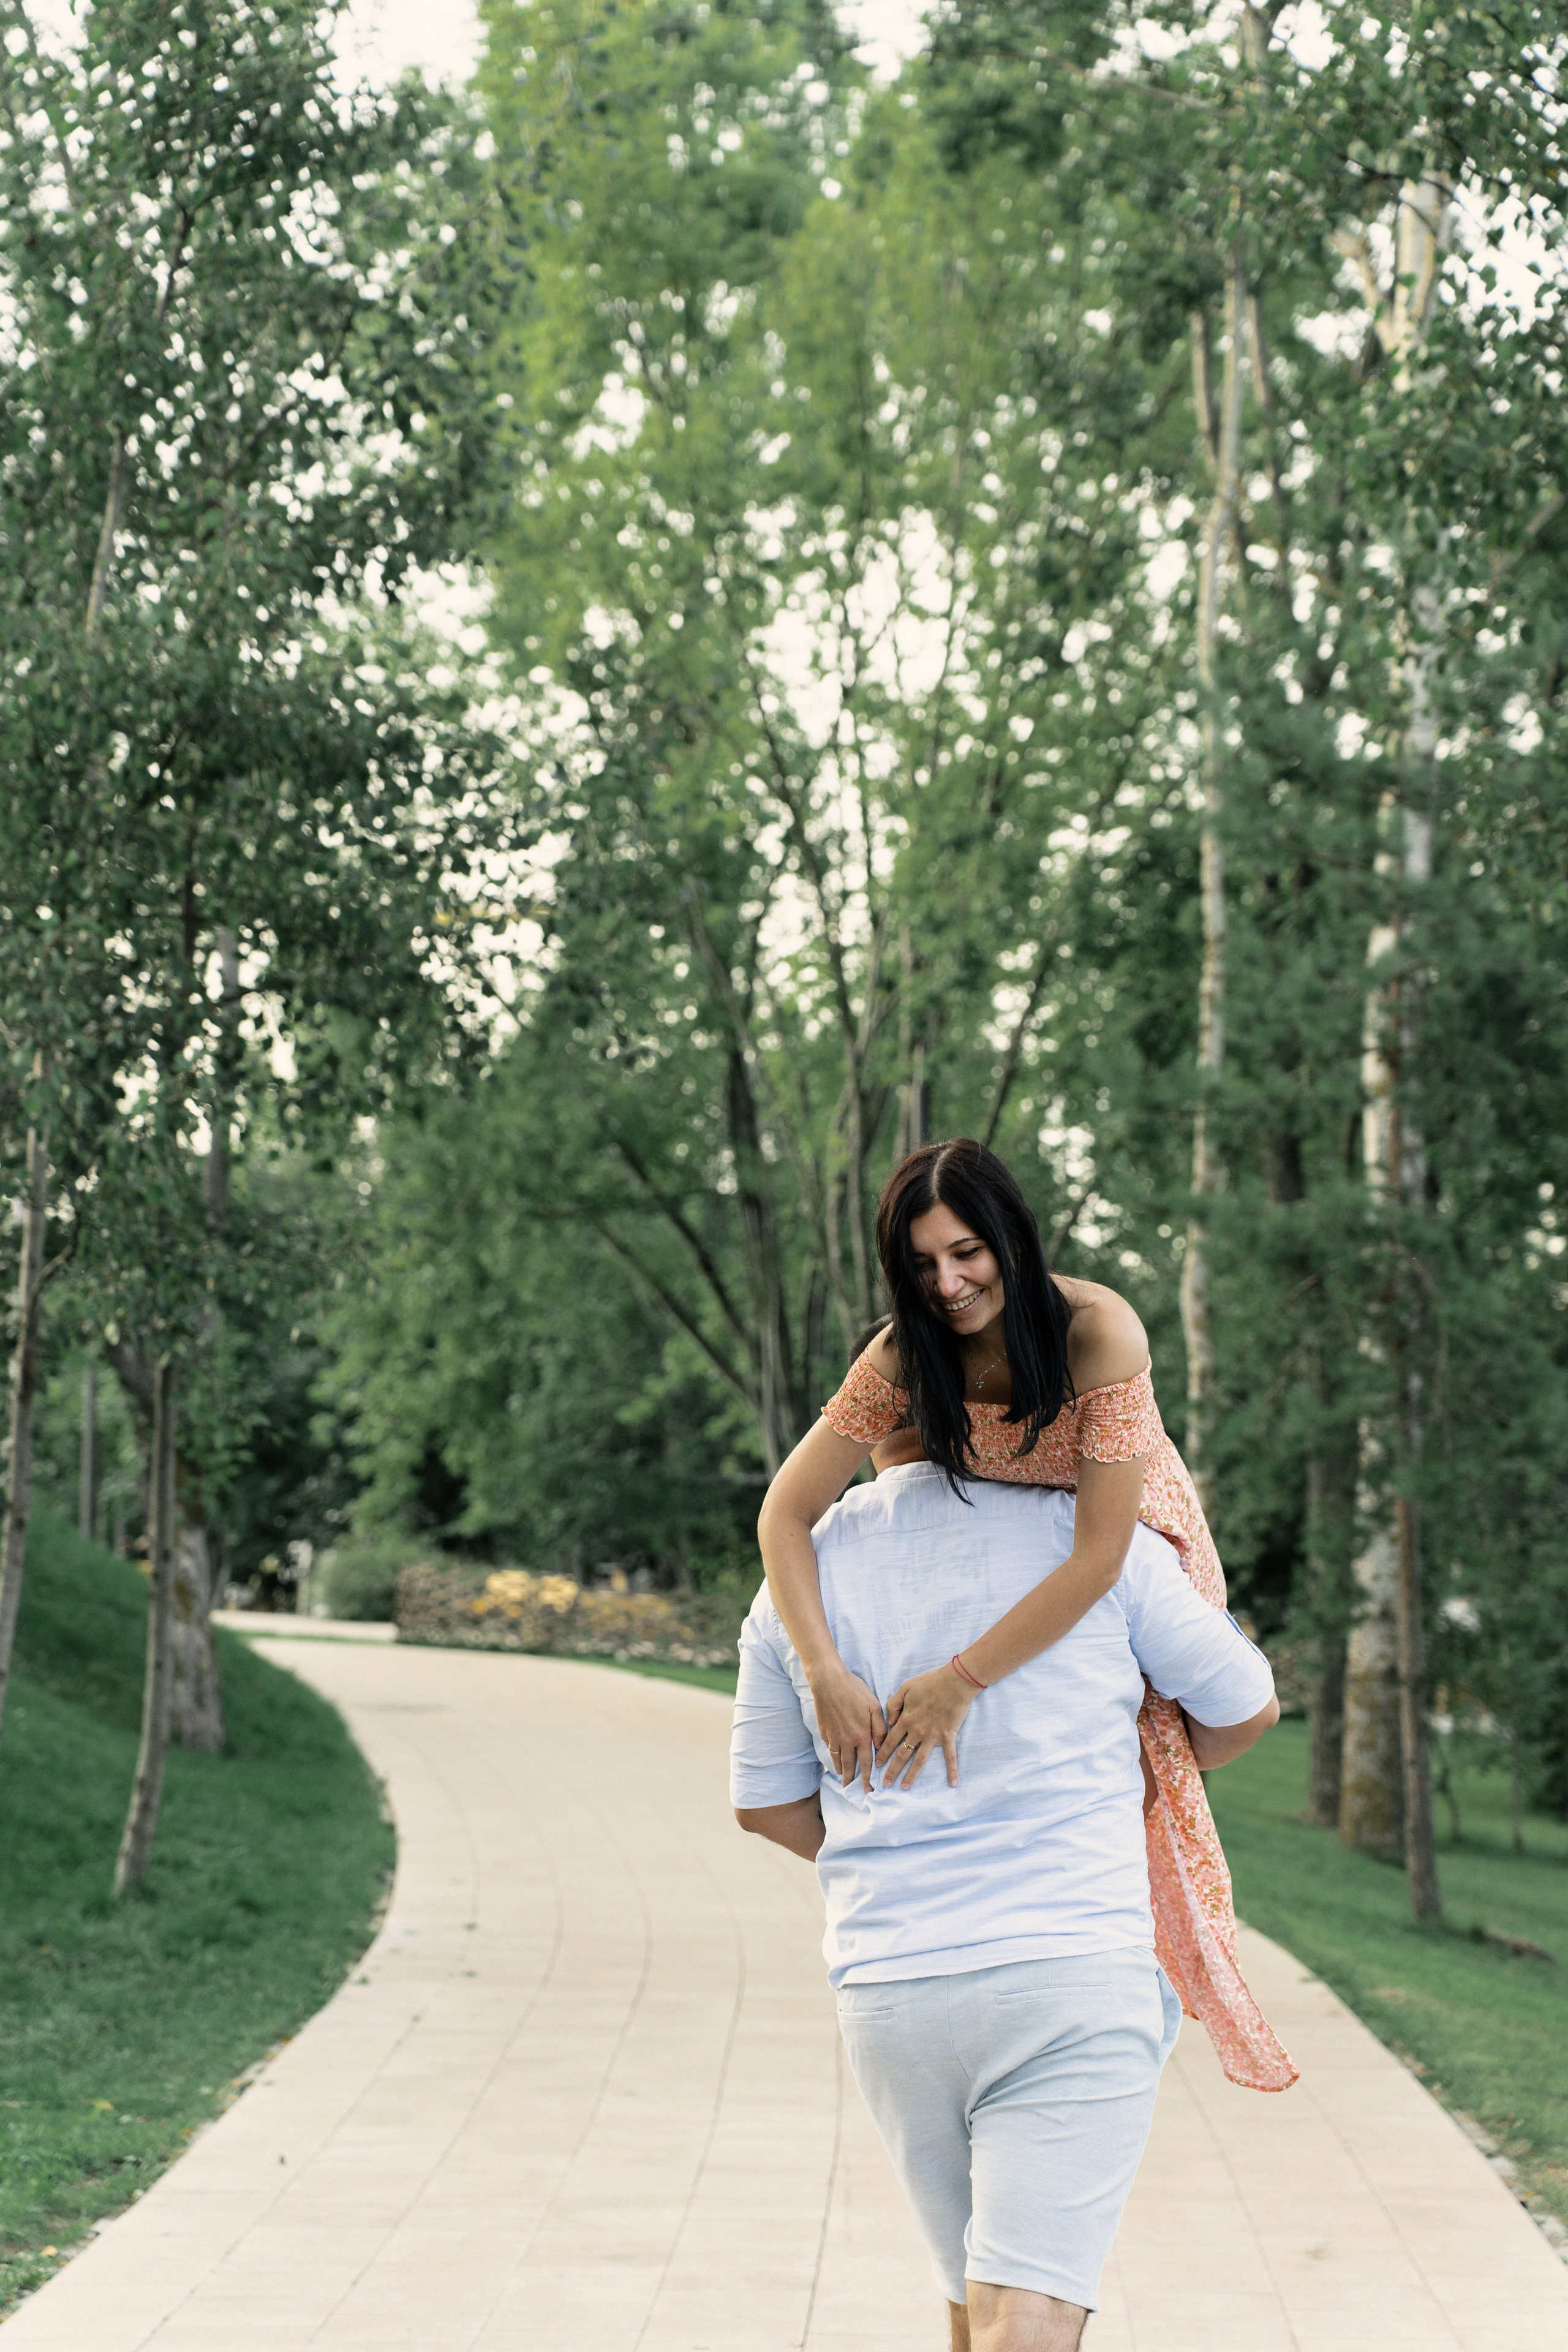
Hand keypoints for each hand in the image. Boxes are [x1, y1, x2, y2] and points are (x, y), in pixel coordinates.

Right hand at [807, 1656, 887, 1790]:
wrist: (828, 1682)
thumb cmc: (854, 1691)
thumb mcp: (874, 1706)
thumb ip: (879, 1728)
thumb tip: (881, 1747)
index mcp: (861, 1735)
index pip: (867, 1762)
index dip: (868, 1777)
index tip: (869, 1789)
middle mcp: (846, 1740)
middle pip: (850, 1765)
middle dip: (852, 1779)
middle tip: (852, 1789)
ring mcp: (833, 1736)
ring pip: (837, 1758)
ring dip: (841, 1769)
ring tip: (842, 1776)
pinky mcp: (823, 1730)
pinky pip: (829, 1747)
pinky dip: (832, 1755)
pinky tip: (834, 1756)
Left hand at [874, 1662, 975, 1789]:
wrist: (954, 1681)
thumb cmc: (929, 1682)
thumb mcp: (905, 1687)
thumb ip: (893, 1704)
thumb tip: (890, 1722)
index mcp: (906, 1719)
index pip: (890, 1740)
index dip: (882, 1753)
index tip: (876, 1764)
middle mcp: (917, 1731)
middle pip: (902, 1754)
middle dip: (892, 1770)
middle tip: (885, 1783)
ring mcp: (933, 1735)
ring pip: (919, 1760)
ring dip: (911, 1775)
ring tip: (904, 1787)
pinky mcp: (948, 1736)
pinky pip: (950, 1756)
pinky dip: (952, 1770)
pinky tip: (952, 1783)